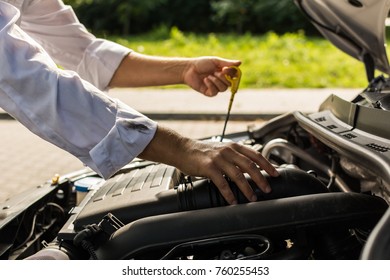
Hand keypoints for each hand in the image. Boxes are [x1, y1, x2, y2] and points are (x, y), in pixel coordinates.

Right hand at [139, 125, 278, 204]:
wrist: (183, 149)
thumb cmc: (202, 152)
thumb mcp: (222, 150)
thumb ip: (235, 157)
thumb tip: (249, 168)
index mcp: (234, 147)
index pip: (255, 155)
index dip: (267, 165)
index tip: (275, 174)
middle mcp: (228, 151)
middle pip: (250, 165)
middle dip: (261, 179)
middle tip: (267, 189)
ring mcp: (219, 159)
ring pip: (238, 175)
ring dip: (247, 188)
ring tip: (252, 198)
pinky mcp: (209, 167)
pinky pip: (222, 182)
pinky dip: (229, 193)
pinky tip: (233, 200)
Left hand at [183, 56, 240, 96]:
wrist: (189, 69)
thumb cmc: (202, 64)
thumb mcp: (215, 61)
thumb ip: (228, 63)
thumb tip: (240, 62)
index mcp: (224, 72)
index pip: (235, 76)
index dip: (232, 74)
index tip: (225, 69)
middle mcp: (221, 80)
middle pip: (230, 83)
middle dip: (223, 78)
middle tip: (215, 72)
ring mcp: (215, 87)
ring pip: (223, 89)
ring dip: (216, 81)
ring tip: (209, 76)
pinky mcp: (209, 92)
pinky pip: (215, 92)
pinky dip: (211, 85)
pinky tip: (205, 80)